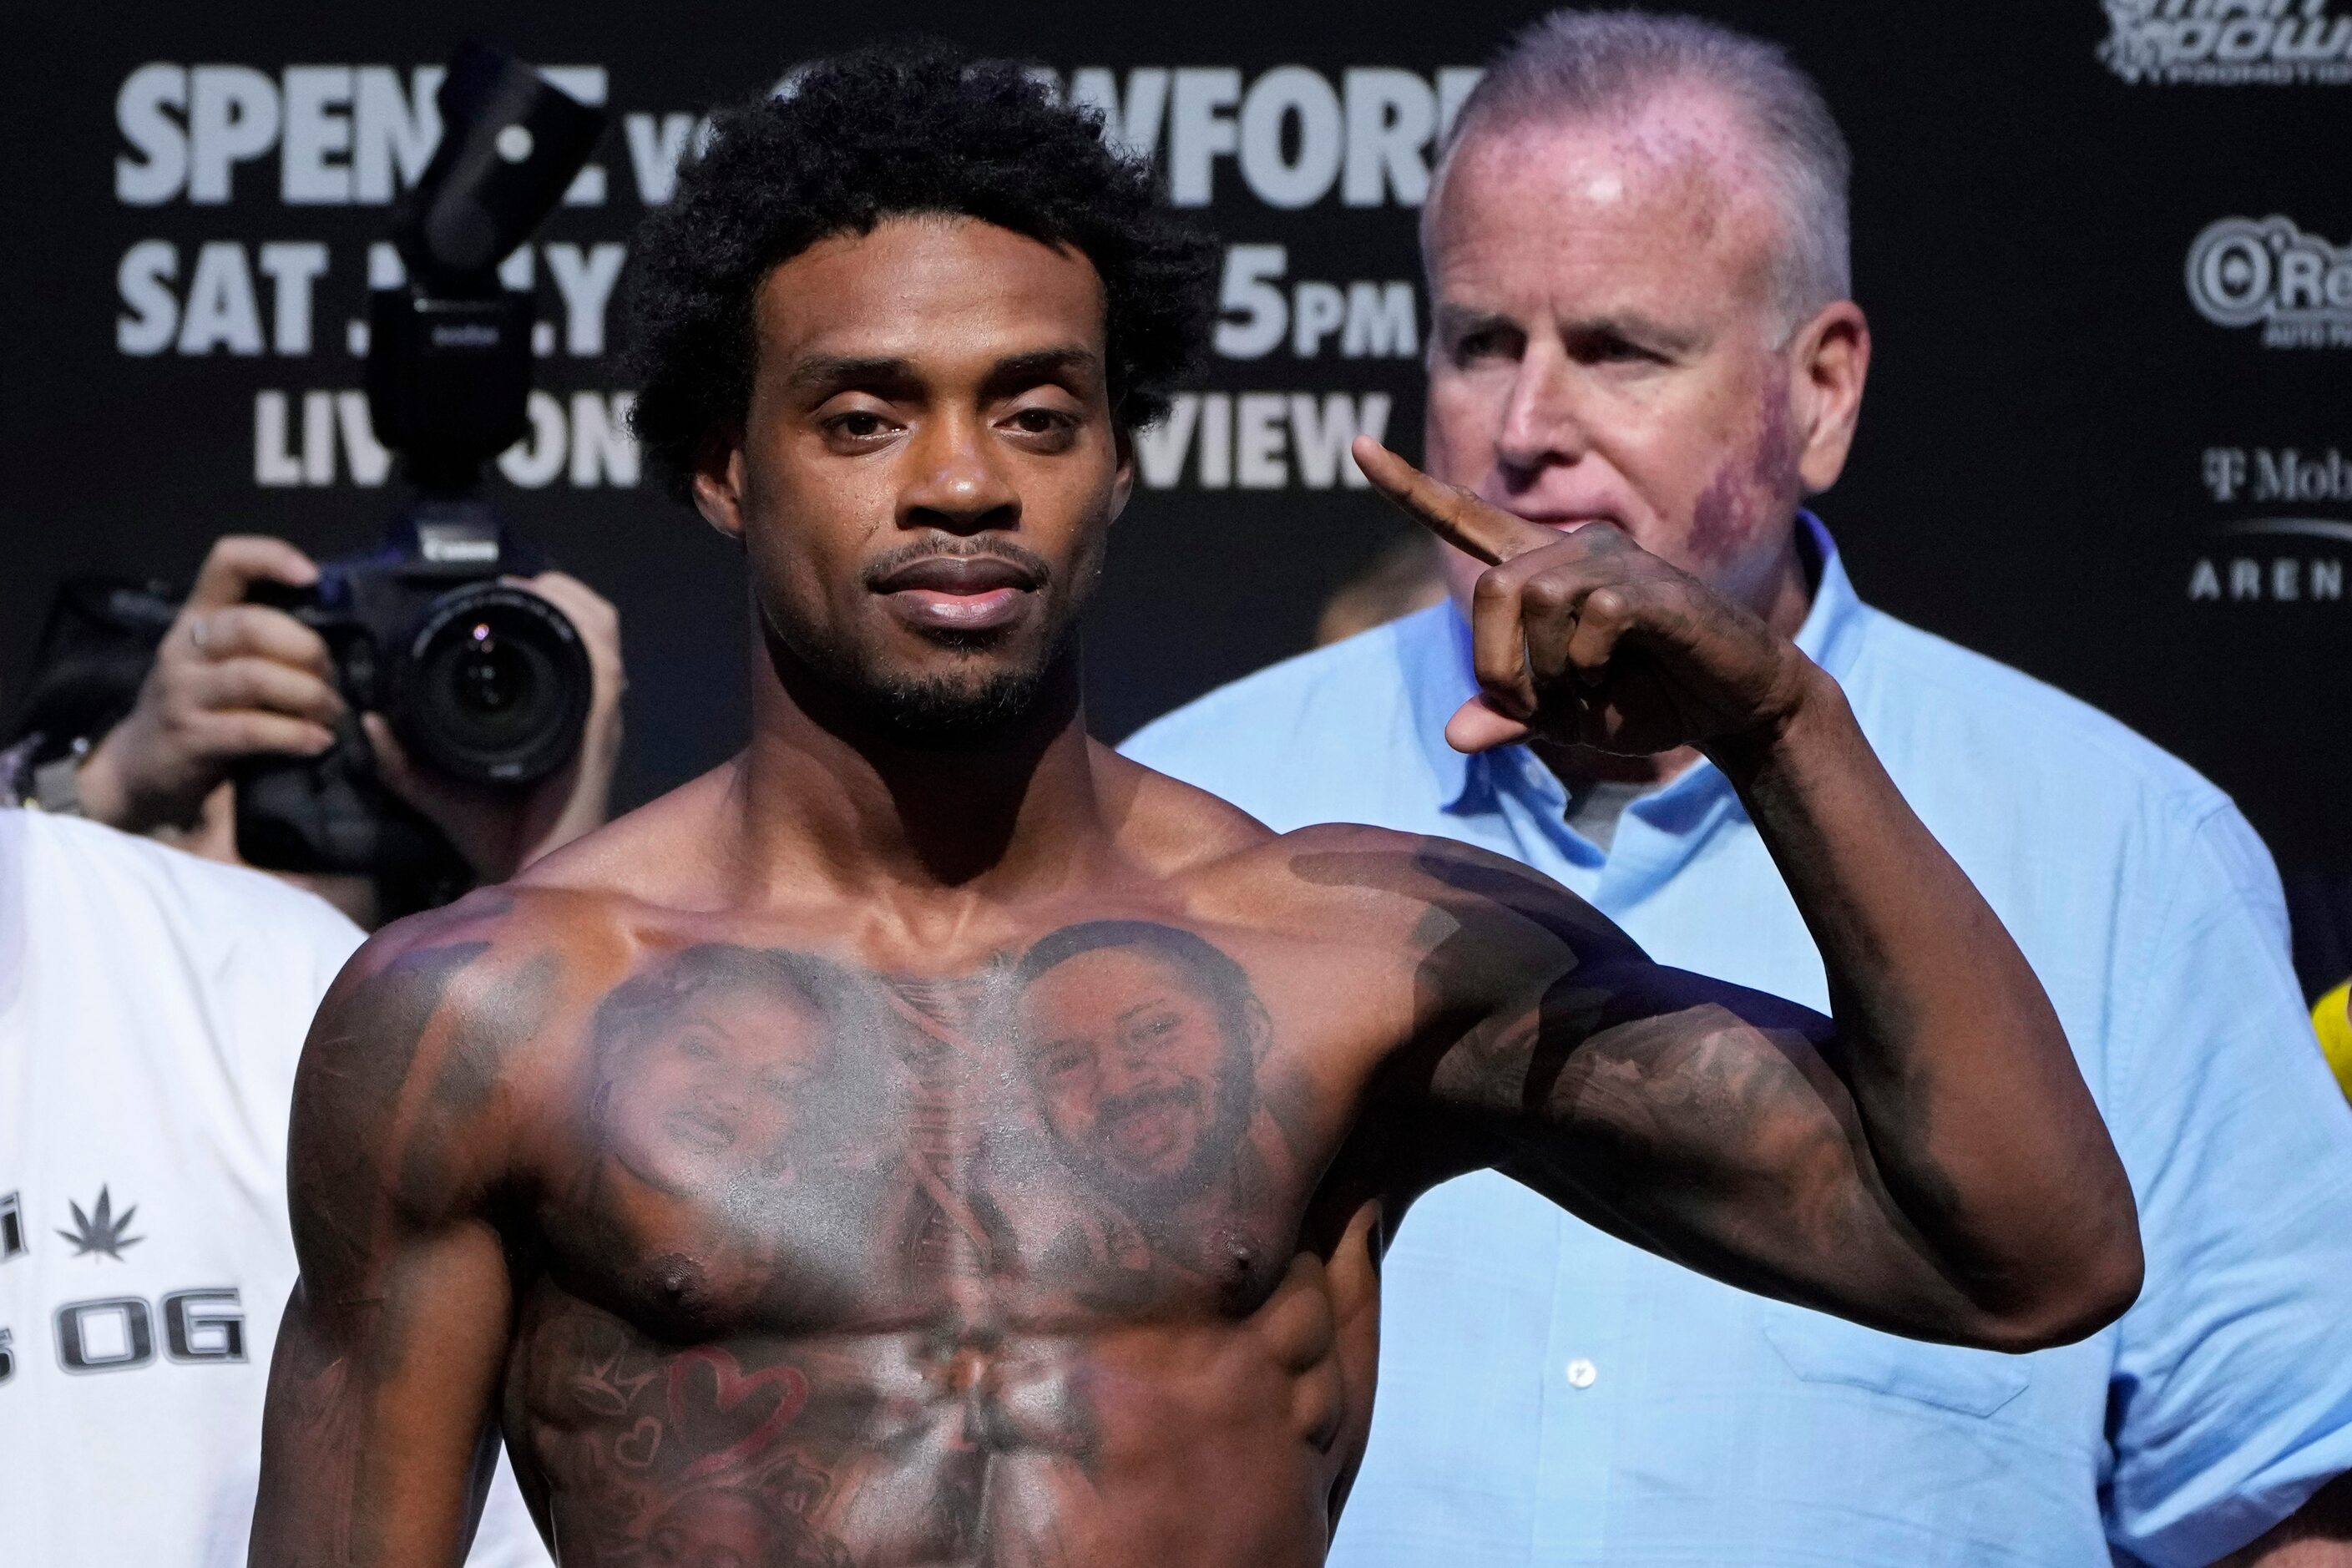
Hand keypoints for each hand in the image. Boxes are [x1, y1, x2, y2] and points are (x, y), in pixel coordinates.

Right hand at [77, 536, 341, 831]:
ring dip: (308, 695)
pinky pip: (251, 730)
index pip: (226, 563)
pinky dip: (295, 735)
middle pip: (251, 626)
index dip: (271, 558)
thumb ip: (269, 638)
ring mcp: (183, 691)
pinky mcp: (190, 737)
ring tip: (332, 712)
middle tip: (333, 678)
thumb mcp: (225, 660)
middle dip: (307, 649)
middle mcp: (185, 646)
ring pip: (254, 677)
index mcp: (200, 616)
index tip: (313, 576)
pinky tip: (318, 742)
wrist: (142, 765)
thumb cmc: (204, 705)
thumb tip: (345, 627)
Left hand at [367, 571, 624, 880]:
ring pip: (602, 632)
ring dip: (568, 601)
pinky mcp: (595, 729)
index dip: (546, 605)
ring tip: (526, 587)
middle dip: (559, 593)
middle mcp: (585, 711)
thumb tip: (367, 722)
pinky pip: (601, 665)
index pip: (569, 644)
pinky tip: (544, 613)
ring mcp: (595, 718)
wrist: (528, 879)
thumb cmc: (498, 843)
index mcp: (558, 719)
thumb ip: (400, 759)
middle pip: (594, 624)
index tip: (500, 589)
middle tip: (512, 582)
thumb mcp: (436, 788)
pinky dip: (579, 629)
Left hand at [1352, 437, 1817, 758]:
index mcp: (1543, 570)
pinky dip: (1591, 662)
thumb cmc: (1648, 699)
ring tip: (1590, 687)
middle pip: (1489, 591)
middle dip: (1500, 665)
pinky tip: (1618, 672)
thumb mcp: (1566, 718)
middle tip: (1542, 703)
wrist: (1733, 704)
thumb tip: (1455, 736)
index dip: (1410, 489)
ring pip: (1533, 603)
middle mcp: (1573, 548)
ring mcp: (1613, 559)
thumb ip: (1510, 717)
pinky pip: (1588, 617)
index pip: (1465, 519)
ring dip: (1549, 668)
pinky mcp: (1649, 583)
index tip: (1357, 447)